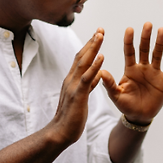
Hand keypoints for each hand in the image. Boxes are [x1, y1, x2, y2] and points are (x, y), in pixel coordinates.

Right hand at [46, 29, 104, 145]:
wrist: (60, 133)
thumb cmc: (71, 117)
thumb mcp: (82, 97)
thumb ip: (88, 85)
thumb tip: (96, 75)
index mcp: (72, 80)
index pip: (81, 59)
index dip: (89, 46)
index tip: (98, 35)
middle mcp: (71, 79)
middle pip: (81, 56)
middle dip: (92, 42)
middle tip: (100, 29)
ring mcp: (73, 86)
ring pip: (83, 63)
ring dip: (92, 48)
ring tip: (101, 35)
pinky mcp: (77, 95)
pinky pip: (86, 78)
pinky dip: (94, 67)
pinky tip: (101, 57)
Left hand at [101, 22, 162, 123]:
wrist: (139, 116)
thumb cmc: (126, 105)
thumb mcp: (116, 95)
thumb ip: (109, 84)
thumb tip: (101, 71)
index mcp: (130, 69)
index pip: (129, 52)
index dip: (129, 41)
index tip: (129, 29)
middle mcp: (142, 68)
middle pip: (144, 49)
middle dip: (145, 37)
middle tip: (147, 24)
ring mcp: (154, 72)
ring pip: (157, 54)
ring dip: (159, 42)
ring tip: (162, 30)